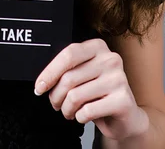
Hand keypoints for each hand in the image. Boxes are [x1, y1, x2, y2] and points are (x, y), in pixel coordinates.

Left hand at [34, 38, 148, 140]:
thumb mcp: (83, 74)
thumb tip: (42, 82)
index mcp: (98, 47)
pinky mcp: (122, 101)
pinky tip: (82, 116)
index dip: (50, 72)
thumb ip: (67, 70)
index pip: (68, 54)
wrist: (126, 116)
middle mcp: (110, 59)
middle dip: (56, 95)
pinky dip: (79, 117)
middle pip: (69, 77)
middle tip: (55, 103)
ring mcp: (118, 79)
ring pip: (75, 96)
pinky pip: (87, 111)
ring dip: (66, 109)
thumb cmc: (99, 93)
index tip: (39, 87)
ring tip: (68, 111)